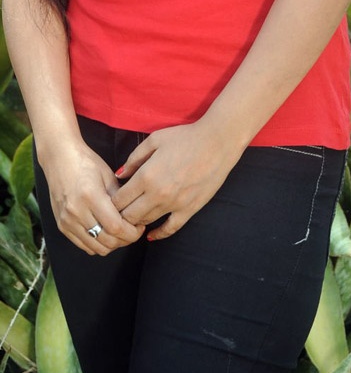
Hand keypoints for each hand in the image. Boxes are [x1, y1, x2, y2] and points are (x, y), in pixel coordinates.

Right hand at [42, 140, 145, 255]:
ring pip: (95, 248)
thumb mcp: (108, 175)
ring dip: (111, 245)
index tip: (140, 227)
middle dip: (125, 240)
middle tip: (133, 230)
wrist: (59, 158)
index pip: (116, 227)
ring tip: (119, 233)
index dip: (132, 232)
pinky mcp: (62, 226)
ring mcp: (67, 221)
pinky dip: (97, 244)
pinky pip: (83, 245)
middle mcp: (76, 212)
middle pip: (107, 242)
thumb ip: (120, 199)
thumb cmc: (85, 162)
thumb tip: (133, 218)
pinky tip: (104, 232)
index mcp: (90, 196)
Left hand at [111, 119, 241, 239]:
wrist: (216, 142)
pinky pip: (170, 229)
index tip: (111, 200)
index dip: (111, 203)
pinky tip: (151, 235)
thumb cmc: (185, 137)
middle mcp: (157, 194)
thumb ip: (134, 158)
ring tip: (133, 218)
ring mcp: (174, 204)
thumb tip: (119, 175)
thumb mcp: (155, 140)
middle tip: (118, 211)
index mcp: (146, 176)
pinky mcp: (189, 210)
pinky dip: (158, 234)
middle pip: (129, 216)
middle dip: (120, 215)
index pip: (119, 200)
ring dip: (137, 222)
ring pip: (147, 222)